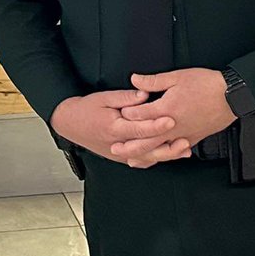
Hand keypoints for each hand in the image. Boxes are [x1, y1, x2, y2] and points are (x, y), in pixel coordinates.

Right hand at [50, 89, 186, 168]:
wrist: (70, 123)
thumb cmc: (86, 109)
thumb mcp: (104, 97)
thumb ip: (126, 98)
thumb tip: (144, 94)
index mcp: (114, 128)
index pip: (139, 129)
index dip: (156, 125)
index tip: (171, 119)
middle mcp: (118, 145)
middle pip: (147, 148)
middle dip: (168, 144)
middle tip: (185, 138)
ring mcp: (120, 154)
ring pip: (147, 158)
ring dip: (166, 155)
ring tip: (184, 149)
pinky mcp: (122, 157)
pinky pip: (142, 161)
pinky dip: (157, 159)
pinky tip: (169, 155)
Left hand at [115, 69, 236, 166]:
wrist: (232, 96)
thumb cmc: (206, 84)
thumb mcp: (178, 76)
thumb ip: (154, 80)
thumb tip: (134, 79)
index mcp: (167, 108)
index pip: (141, 115)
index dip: (128, 115)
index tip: (117, 114)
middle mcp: (174, 126)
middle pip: (147, 139)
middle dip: (130, 145)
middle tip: (115, 148)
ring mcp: (184, 135)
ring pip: (160, 150)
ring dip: (144, 156)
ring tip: (131, 160)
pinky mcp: (193, 139)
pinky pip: (175, 152)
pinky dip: (163, 157)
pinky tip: (157, 159)